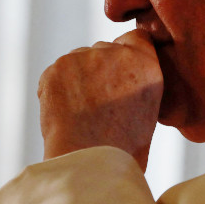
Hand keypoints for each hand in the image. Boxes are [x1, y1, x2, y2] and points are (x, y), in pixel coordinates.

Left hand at [38, 29, 163, 169]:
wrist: (90, 165)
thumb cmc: (123, 149)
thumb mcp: (149, 109)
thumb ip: (138, 79)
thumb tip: (120, 73)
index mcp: (145, 63)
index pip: (136, 37)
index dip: (127, 55)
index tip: (121, 75)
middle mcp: (115, 53)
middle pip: (103, 50)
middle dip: (100, 70)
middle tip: (99, 104)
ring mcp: (83, 58)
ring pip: (77, 61)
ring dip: (77, 79)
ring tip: (82, 114)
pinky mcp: (55, 68)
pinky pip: (55, 74)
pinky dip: (57, 90)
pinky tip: (66, 115)